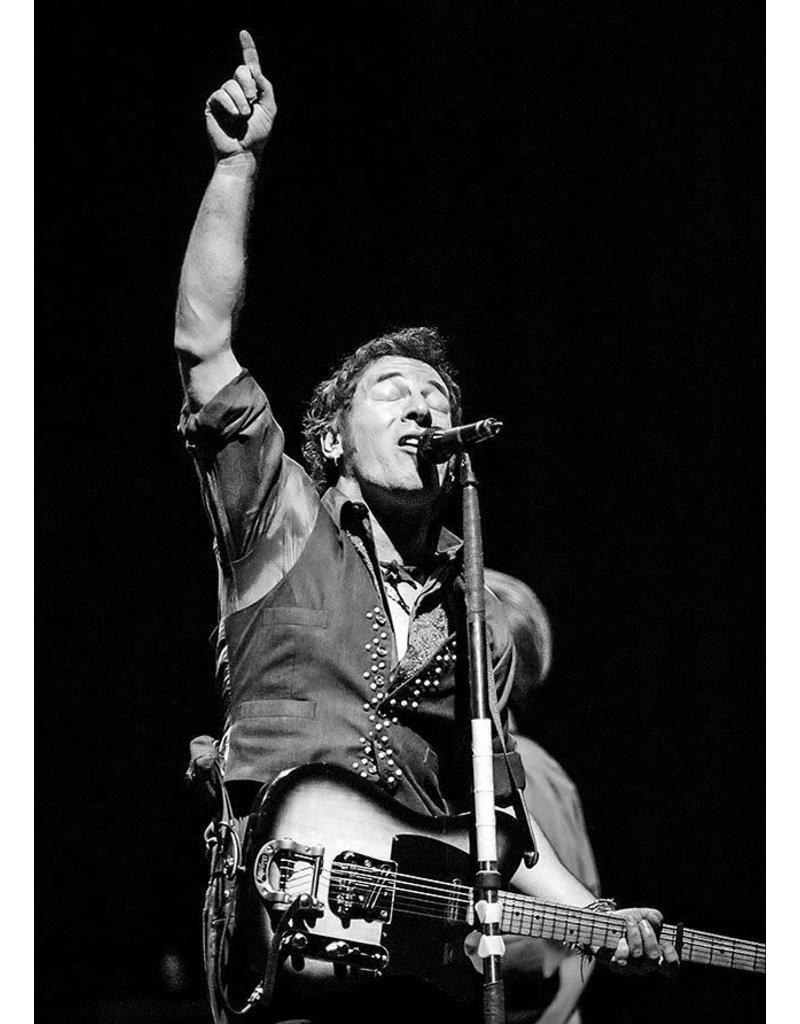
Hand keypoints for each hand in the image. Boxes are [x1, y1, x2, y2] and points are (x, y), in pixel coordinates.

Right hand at [205, 30, 276, 159]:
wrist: (243, 153)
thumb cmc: (257, 136)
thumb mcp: (269, 109)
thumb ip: (265, 87)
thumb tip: (254, 68)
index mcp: (252, 90)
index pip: (249, 65)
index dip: (247, 49)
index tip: (243, 33)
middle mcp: (237, 90)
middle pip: (241, 70)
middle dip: (249, 84)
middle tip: (253, 102)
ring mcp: (224, 97)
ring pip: (231, 84)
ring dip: (241, 101)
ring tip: (243, 117)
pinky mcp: (212, 104)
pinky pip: (220, 94)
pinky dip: (230, 104)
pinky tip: (234, 116)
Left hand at [600, 907, 678, 975]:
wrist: (604, 921)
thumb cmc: (628, 921)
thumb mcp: (643, 915)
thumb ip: (653, 916)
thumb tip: (656, 919)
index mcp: (656, 956)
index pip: (671, 968)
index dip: (672, 958)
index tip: (667, 943)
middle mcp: (644, 965)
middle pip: (653, 958)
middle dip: (649, 935)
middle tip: (643, 922)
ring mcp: (629, 966)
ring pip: (637, 955)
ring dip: (634, 934)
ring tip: (629, 921)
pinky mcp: (614, 963)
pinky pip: (620, 958)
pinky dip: (621, 942)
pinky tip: (618, 934)